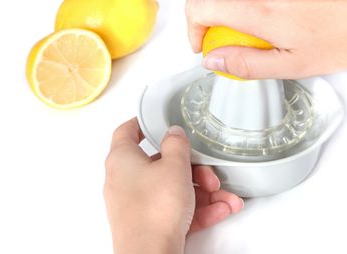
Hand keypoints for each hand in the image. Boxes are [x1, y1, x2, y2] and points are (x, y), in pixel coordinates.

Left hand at [104, 118, 243, 253]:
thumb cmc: (154, 210)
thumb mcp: (174, 167)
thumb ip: (176, 144)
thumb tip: (174, 133)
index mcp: (122, 160)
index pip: (126, 132)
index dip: (142, 124)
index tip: (158, 122)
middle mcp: (125, 181)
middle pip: (161, 164)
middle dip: (193, 169)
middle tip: (209, 175)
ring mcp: (137, 204)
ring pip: (173, 189)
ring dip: (202, 192)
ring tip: (224, 197)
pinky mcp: (150, 224)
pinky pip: (175, 210)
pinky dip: (198, 209)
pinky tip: (221, 209)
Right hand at [186, 0, 346, 78]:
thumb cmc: (346, 37)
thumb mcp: (292, 65)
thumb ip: (245, 64)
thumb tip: (213, 60)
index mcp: (257, 10)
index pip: (198, 6)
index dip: (191, 28)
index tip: (204, 42)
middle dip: (198, 5)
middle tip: (215, 26)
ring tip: (269, 20)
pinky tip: (292, 2)